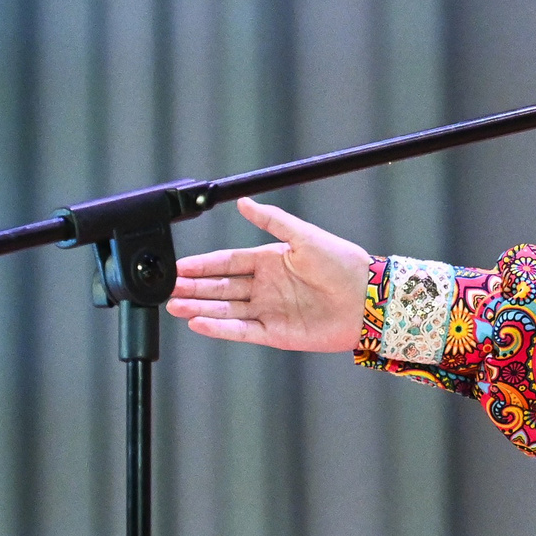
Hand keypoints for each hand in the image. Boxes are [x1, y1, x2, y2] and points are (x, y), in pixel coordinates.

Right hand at [166, 198, 370, 351]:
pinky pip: (242, 330)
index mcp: (270, 260)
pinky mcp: (276, 333)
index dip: (202, 265)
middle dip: (192, 287)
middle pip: (220, 286)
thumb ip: (273, 220)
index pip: (226, 262)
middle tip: (166, 287)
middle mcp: (266, 286)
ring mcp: (269, 310)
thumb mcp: (305, 237)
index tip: (178, 266)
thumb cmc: (344, 264)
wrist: (369, 299)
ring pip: (226, 309)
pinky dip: (219, 328)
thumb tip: (244, 202)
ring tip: (173, 305)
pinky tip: (198, 323)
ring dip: (199, 307)